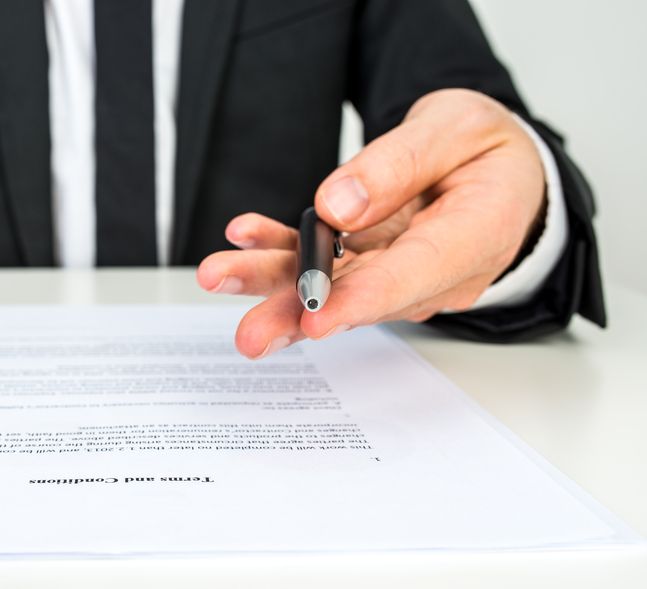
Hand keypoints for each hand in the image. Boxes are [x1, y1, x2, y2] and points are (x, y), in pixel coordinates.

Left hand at [197, 89, 545, 357]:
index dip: (361, 300)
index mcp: (478, 235)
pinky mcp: (366, 265)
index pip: (417, 274)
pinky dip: (279, 248)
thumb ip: (402, 162)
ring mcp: (395, 273)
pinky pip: (318, 261)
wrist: (496, 170)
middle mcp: (434, 272)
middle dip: (298, 314)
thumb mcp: (458, 126)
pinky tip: (243, 238)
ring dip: (272, 284)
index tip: (315, 317)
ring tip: (218, 276)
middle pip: (360, 295)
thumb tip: (338, 204)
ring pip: (329, 284)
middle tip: (251, 335)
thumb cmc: (485, 149)